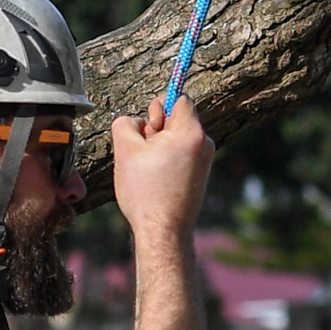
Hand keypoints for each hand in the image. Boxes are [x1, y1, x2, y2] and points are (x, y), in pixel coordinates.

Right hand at [110, 100, 214, 244]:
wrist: (163, 231)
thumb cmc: (145, 192)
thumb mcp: (125, 150)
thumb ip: (126, 123)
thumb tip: (136, 122)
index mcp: (191, 132)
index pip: (180, 98)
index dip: (159, 106)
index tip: (149, 126)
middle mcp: (204, 143)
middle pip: (177, 118)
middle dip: (157, 129)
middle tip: (144, 151)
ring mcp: (206, 160)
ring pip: (177, 138)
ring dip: (160, 146)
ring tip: (149, 170)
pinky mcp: (201, 175)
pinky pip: (182, 154)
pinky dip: (168, 160)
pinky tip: (157, 180)